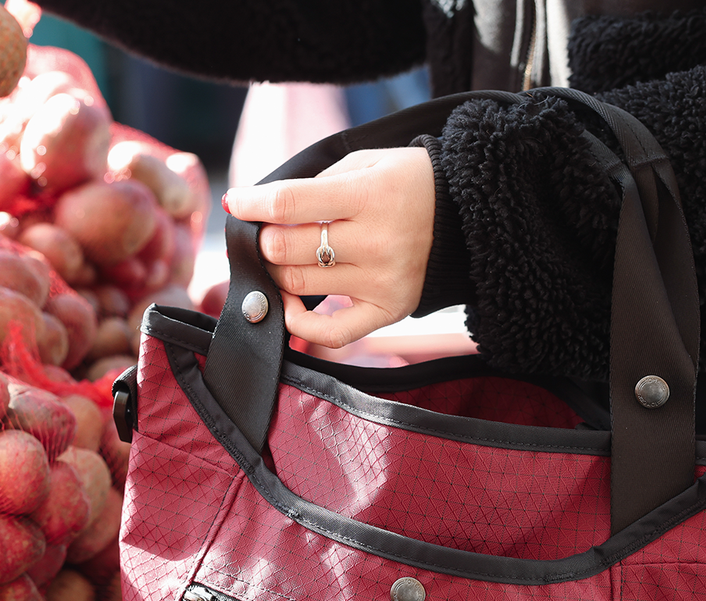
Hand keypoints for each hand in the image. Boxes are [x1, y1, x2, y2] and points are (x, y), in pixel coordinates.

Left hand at [223, 147, 435, 348]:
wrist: (469, 215)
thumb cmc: (408, 183)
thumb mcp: (368, 163)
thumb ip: (317, 184)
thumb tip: (263, 207)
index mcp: (370, 195)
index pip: (291, 203)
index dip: (252, 203)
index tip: (235, 202)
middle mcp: (377, 241)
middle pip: (287, 248)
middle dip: (264, 239)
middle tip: (267, 231)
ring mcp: (382, 281)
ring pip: (299, 285)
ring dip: (277, 272)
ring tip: (284, 258)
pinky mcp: (388, 310)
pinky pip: (331, 332)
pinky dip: (300, 322)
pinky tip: (292, 304)